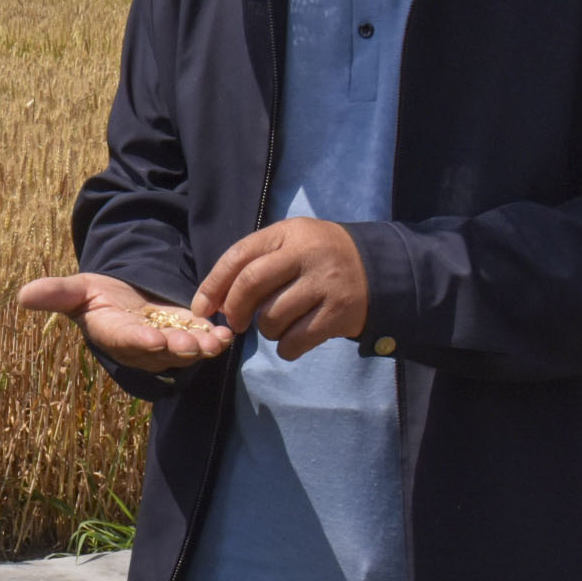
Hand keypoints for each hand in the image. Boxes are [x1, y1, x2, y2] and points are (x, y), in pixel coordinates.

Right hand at [15, 271, 233, 373]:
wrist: (121, 302)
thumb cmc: (96, 296)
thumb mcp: (76, 290)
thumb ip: (55, 294)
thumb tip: (21, 296)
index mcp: (113, 333)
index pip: (126, 340)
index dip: (140, 341)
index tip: (153, 339)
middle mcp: (140, 346)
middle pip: (161, 351)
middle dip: (178, 348)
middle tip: (193, 344)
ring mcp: (164, 344)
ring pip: (184, 351)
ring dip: (201, 347)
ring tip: (217, 341)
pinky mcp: (184, 335)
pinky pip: (200, 341)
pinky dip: (213, 339)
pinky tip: (226, 334)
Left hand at [193, 218, 371, 360]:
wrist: (379, 269)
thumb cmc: (321, 259)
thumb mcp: (293, 243)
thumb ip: (258, 262)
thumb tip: (214, 299)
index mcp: (289, 233)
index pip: (239, 255)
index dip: (214, 284)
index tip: (202, 307)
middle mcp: (307, 254)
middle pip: (251, 284)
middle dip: (234, 309)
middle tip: (236, 322)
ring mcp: (325, 284)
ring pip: (272, 316)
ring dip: (266, 329)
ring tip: (277, 325)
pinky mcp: (340, 313)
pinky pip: (297, 340)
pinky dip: (286, 347)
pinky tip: (292, 340)